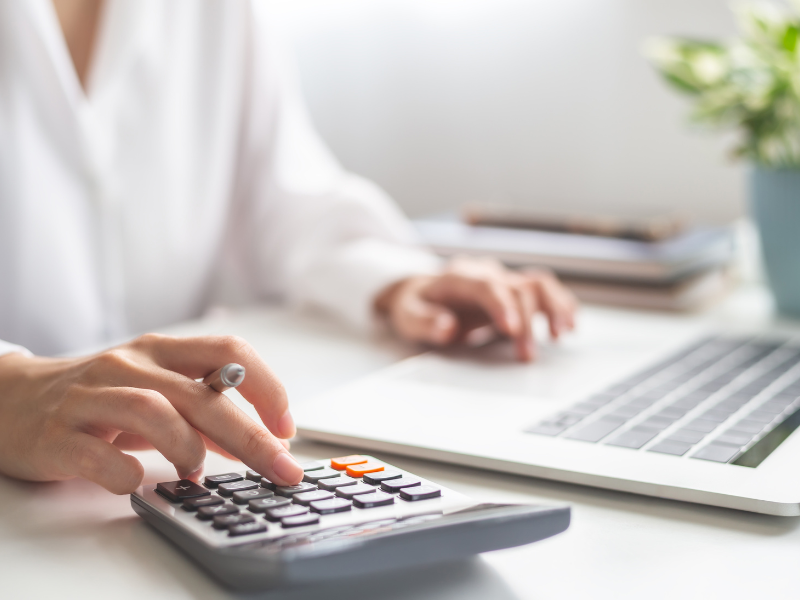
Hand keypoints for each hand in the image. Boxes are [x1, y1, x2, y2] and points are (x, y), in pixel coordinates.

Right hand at [0, 334, 303, 493]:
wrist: (10, 399)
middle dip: (251, 438)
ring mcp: (91, 396)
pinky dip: (125, 473)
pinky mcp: (57, 433)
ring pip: (154, 412)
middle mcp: (129, 365)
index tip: (285, 428)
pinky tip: (136, 483)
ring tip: (195, 475)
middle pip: (203, 396)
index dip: (267, 387)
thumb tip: (258, 443)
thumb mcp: (155, 395)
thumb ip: (204, 416)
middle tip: (280, 468)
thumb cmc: (97, 398)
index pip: (229, 351)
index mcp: (161, 351)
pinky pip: (97, 455)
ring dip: (188, 449)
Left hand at [375, 257, 577, 360]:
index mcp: (458, 277)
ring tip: (562, 334)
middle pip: (516, 288)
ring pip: (537, 283)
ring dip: (554, 307)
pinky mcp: (515, 291)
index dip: (502, 305)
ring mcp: (503, 279)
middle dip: (527, 321)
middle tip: (528, 355)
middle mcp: (486, 273)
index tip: (512, 330)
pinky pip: (544, 290)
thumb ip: (424, 322)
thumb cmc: (416, 306)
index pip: (486, 285)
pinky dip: (561, 305)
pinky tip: (570, 325)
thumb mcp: (406, 316)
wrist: (421, 292)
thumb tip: (447, 327)